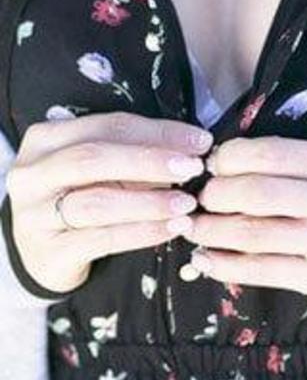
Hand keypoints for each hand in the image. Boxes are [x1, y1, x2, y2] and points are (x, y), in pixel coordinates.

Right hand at [5, 112, 212, 293]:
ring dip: (149, 202)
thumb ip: (137, 152)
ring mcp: (35, 215)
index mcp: (47, 139)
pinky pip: (102, 240)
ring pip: (97, 203)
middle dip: (150, 162)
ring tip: (186, 204)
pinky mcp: (49, 253)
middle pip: (94, 159)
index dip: (158, 132)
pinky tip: (170, 229)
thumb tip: (193, 145)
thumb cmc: (80, 196)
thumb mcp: (101, 168)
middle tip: (192, 168)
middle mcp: (33, 174)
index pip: (108, 126)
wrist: (44, 252)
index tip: (199, 141)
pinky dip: (142, 233)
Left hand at [181, 136, 306, 303]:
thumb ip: (290, 159)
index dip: (228, 158)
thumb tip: (222, 162)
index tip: (212, 164)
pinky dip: (225, 265)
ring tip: (191, 226)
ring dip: (210, 230)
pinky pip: (263, 271)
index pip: (269, 154)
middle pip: (256, 194)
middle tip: (198, 197)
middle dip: (215, 194)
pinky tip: (204, 259)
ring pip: (253, 234)